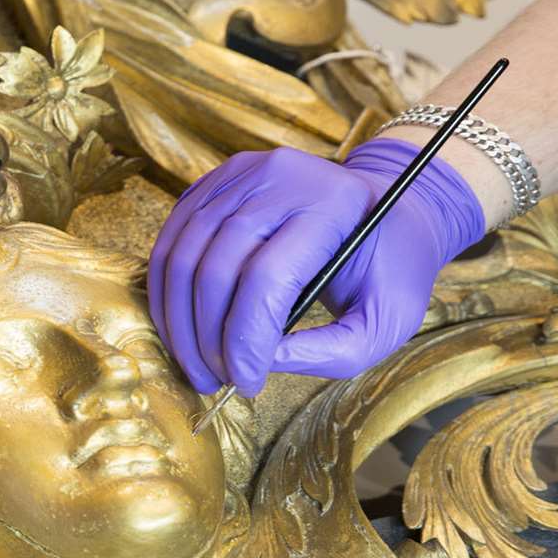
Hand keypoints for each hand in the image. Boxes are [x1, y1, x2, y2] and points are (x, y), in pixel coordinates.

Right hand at [148, 139, 486, 396]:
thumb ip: (332, 352)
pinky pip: (172, 241)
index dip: (244, 340)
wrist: (382, 205)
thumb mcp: (386, 320)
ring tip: (197, 363)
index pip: (266, 279)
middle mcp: (280, 178)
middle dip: (206, 338)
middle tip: (216, 379)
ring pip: (183, 255)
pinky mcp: (214, 182)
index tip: (247, 383)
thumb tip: (260, 363)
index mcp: (332, 206)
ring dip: (178, 321)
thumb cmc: (389, 265)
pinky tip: (184, 326)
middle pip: (216, 268)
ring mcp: (240, 174)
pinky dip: (168, 292)